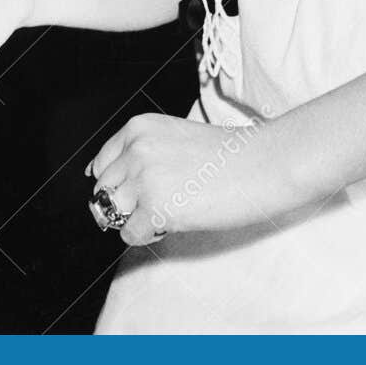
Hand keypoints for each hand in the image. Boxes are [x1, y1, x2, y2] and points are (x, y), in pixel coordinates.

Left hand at [87, 114, 302, 245]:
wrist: (265, 164)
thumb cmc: (229, 155)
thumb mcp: (174, 138)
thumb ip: (143, 154)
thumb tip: (112, 185)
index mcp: (137, 128)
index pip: (100, 165)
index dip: (118, 185)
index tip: (136, 194)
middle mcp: (135, 150)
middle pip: (104, 191)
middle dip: (126, 204)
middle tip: (160, 205)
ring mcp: (143, 179)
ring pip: (113, 213)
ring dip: (136, 220)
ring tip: (168, 213)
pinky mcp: (156, 208)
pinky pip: (130, 234)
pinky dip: (148, 236)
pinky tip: (173, 224)